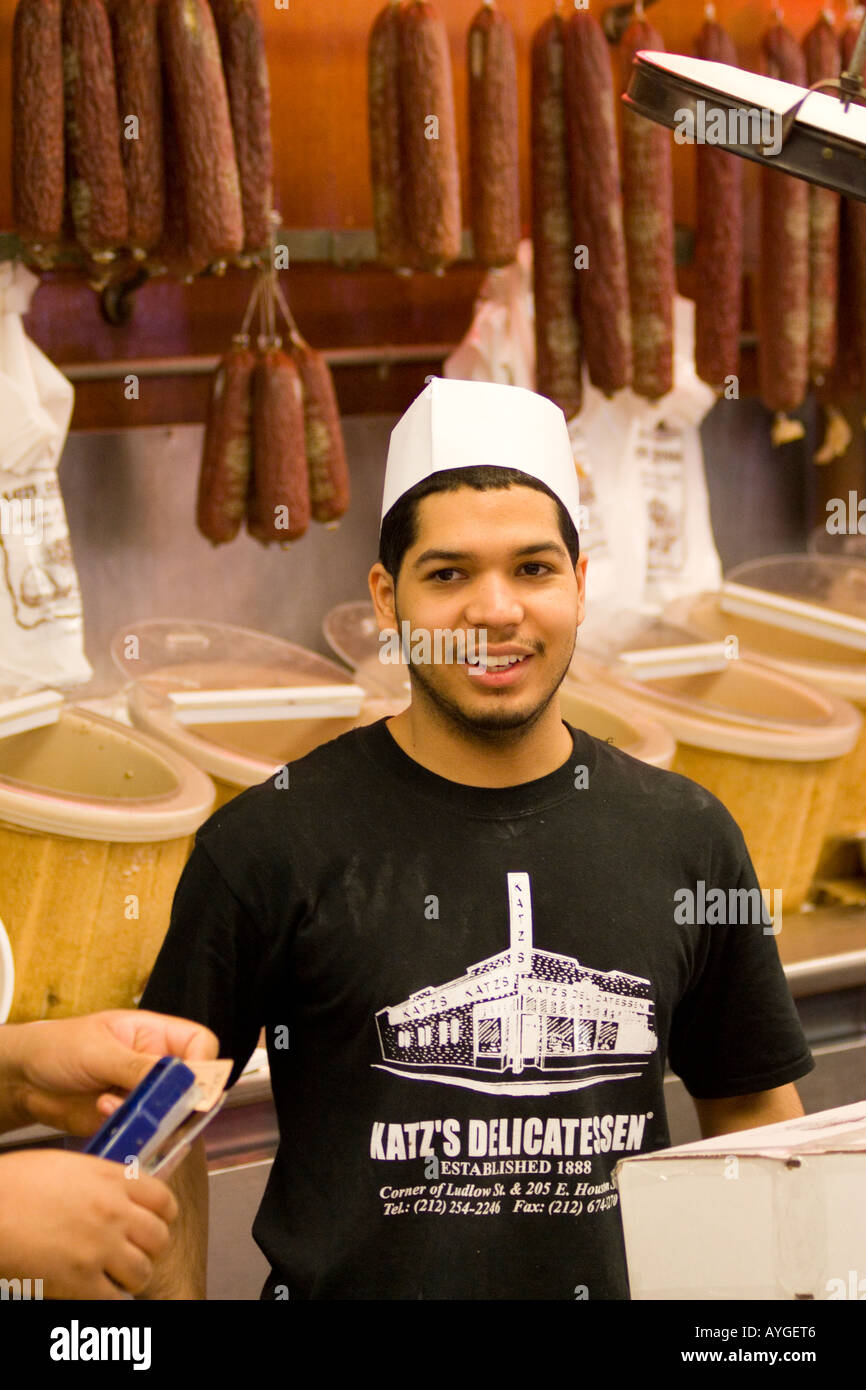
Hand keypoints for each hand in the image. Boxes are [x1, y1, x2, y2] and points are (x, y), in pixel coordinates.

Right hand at [0, 1148, 177, 1299]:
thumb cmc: (16, 1184)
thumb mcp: (69, 1166)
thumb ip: (103, 1180)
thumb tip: (121, 1193)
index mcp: (112, 1179)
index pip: (164, 1200)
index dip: (163, 1216)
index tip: (156, 1223)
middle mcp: (114, 1212)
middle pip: (159, 1238)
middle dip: (150, 1248)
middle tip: (134, 1252)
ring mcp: (99, 1248)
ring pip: (142, 1272)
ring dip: (132, 1276)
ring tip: (116, 1275)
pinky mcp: (79, 1282)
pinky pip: (115, 1300)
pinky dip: (111, 1299)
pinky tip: (99, 1292)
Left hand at [5, 1010, 218, 1134]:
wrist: (22, 1080)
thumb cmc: (58, 1048)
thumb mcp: (99, 1050)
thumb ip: (137, 1066)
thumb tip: (178, 1080)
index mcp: (155, 1035)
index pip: (200, 1044)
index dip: (204, 1064)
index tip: (193, 1083)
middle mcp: (154, 1065)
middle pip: (192, 1085)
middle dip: (178, 1099)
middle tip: (159, 1106)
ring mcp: (142, 1095)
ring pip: (170, 1115)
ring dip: (149, 1117)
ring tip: (111, 1104)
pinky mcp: (126, 1121)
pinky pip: (144, 1134)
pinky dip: (131, 1131)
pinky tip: (101, 1112)